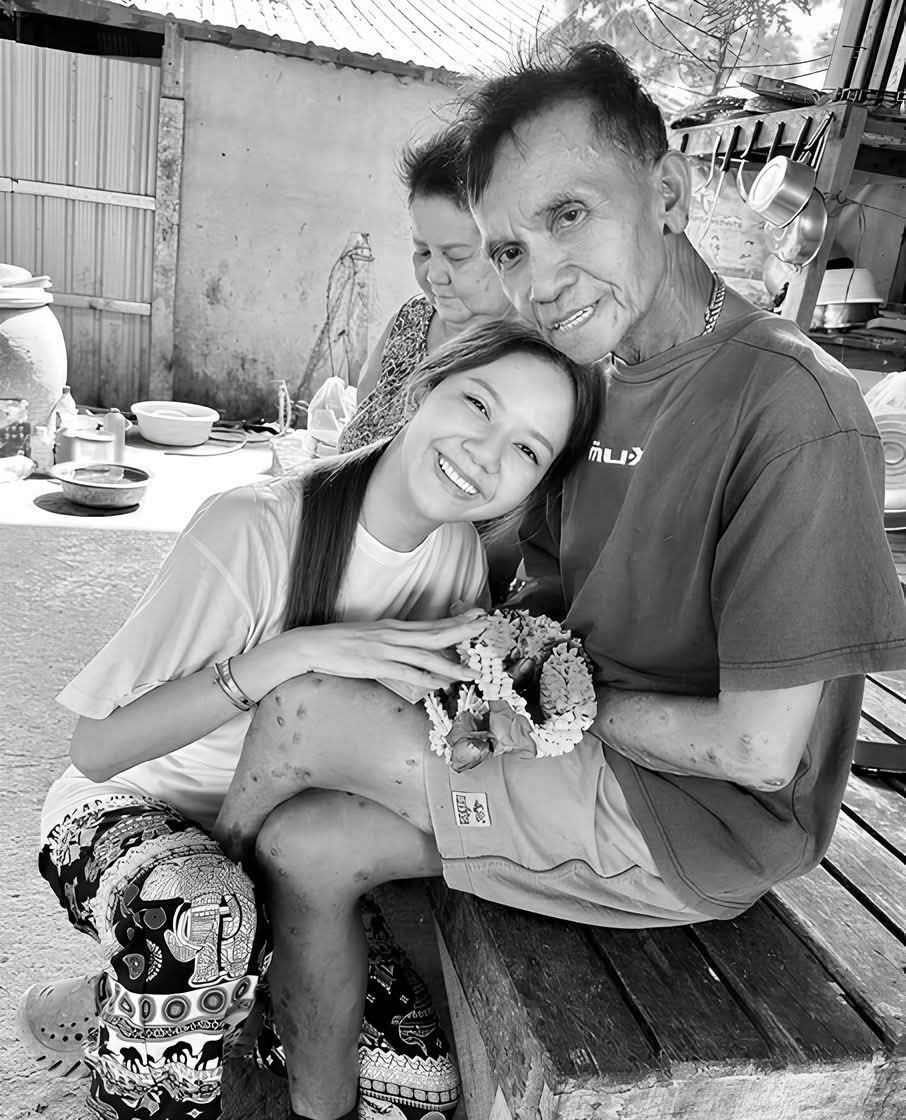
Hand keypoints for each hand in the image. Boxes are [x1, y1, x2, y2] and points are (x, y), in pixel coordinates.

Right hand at [288, 610, 487, 691]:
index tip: (478, 615)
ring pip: (427, 656)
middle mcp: (395, 635)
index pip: (432, 624)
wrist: (314, 644)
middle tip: (485, 628)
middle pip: (436, 635)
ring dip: (452, 665)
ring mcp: (386, 650)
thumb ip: (395, 641)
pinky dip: (426, 678)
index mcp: (395, 627)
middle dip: (463, 632)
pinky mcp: (377, 666)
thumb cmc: (342, 642)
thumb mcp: (373, 636)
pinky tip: (441, 683)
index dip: (457, 621)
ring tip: (473, 671)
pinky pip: (407, 673)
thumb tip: (413, 649)